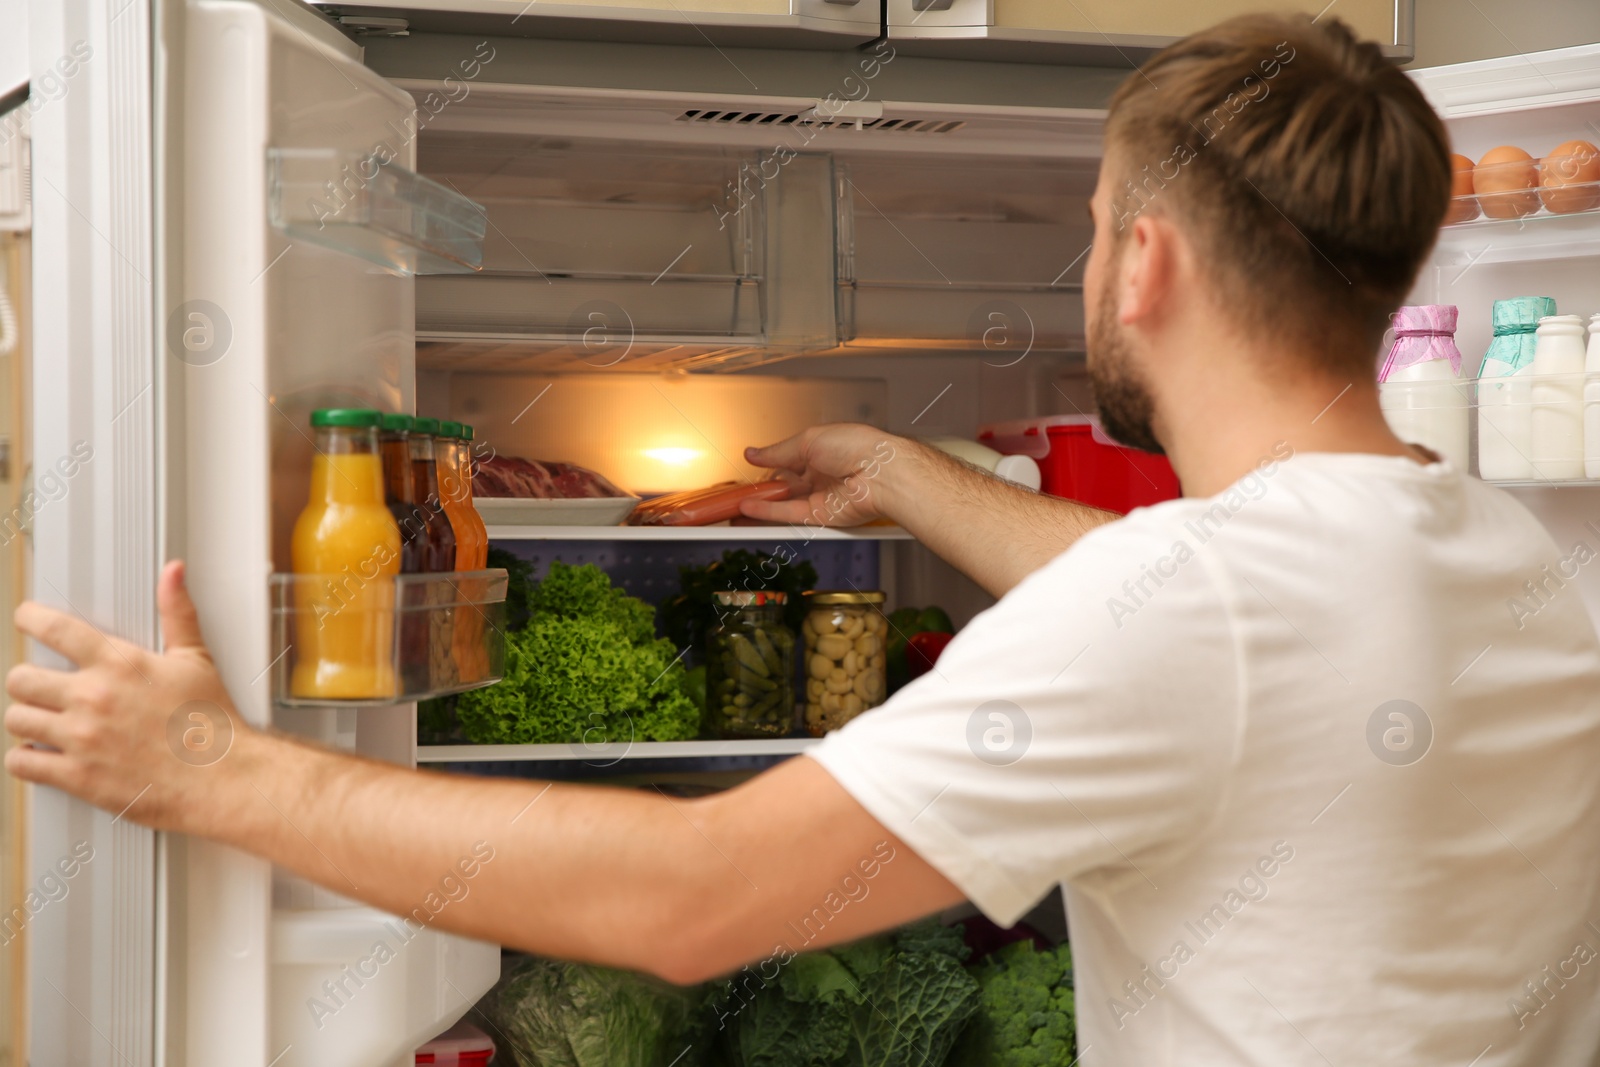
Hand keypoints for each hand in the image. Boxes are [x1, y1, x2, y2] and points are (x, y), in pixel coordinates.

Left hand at [4, 560, 248, 833]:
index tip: (26, 620)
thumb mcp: (196, 658)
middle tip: (41, 686)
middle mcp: (93, 698)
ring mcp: (81, 738)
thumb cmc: (212, 723)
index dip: (30, 619)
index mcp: (119, 664)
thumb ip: (177, 612)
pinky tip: (42, 755)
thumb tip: (174, 575)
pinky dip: (26, 759)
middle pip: (21, 678)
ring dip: (26, 719)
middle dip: (27, 681)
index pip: (54, 629)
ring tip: (43, 721)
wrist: (221, 777)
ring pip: (16, 719)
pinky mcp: (77, 775)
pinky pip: (21, 763)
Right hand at [741, 424, 905, 527]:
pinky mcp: (822, 516)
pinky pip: (790, 515)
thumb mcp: (809, 439)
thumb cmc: (858, 447)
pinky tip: (750, 509)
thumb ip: (779, 451)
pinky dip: (768, 512)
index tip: (751, 464)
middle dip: (763, 486)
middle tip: (739, 489)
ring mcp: (822, 496)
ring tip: (735, 504)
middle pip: (785, 483)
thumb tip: (755, 453)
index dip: (769, 462)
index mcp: (823, 450)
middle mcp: (822, 474)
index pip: (789, 458)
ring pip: (784, 502)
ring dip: (760, 502)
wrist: (880, 472)